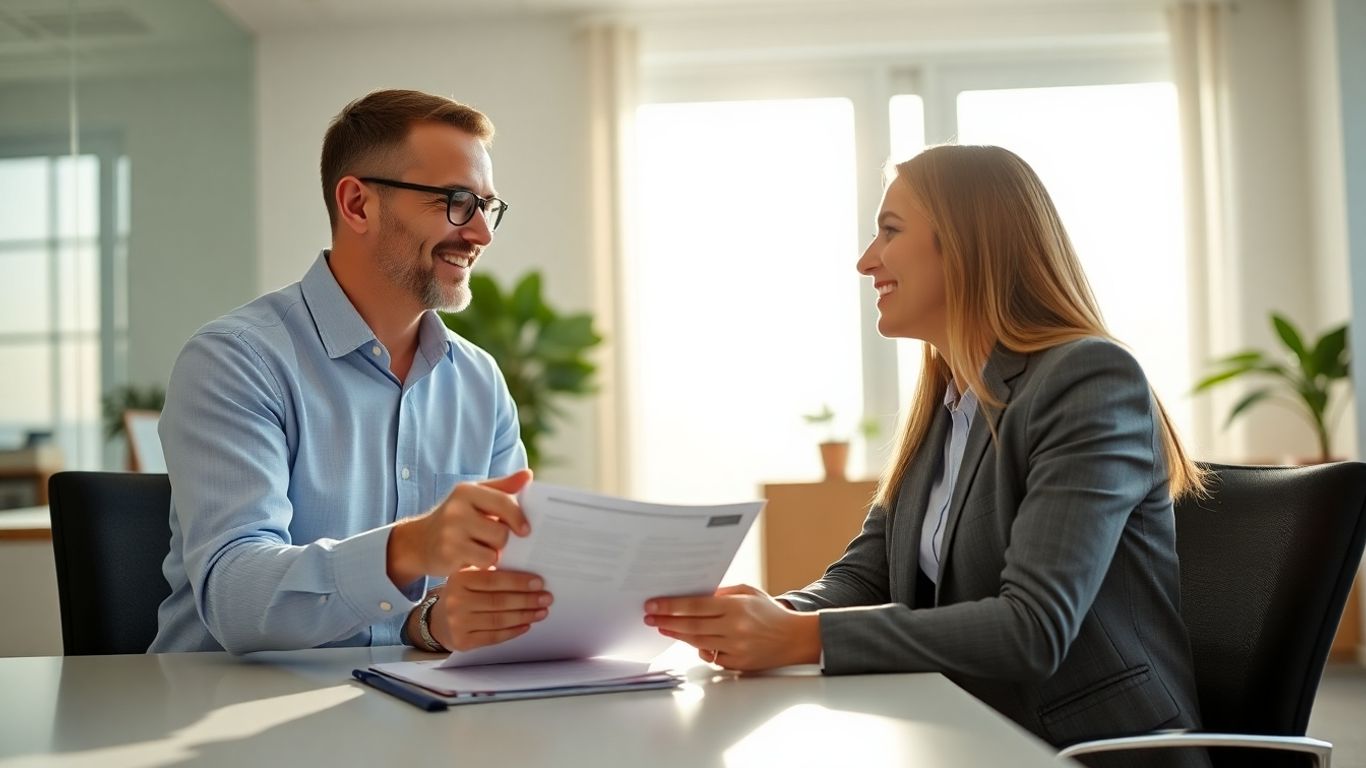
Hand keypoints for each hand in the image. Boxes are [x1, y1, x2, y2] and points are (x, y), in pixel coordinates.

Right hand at [387, 469, 532, 587]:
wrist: (419, 542)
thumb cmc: (455, 518)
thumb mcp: (475, 498)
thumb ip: (502, 488)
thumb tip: (528, 475)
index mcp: (466, 491)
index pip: (503, 502)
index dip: (519, 517)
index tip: (525, 530)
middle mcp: (456, 509)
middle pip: (502, 531)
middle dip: (503, 539)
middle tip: (492, 540)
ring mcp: (450, 532)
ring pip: (495, 549)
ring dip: (494, 553)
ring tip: (482, 549)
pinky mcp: (449, 553)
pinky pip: (484, 562)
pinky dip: (484, 563)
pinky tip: (474, 559)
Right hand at [425, 568, 552, 651]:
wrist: (439, 621)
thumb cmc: (462, 595)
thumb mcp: (469, 577)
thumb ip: (491, 573)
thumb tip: (528, 576)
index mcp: (459, 579)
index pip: (494, 580)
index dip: (518, 582)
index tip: (538, 583)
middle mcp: (456, 601)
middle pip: (499, 601)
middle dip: (527, 600)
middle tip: (546, 598)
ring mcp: (458, 623)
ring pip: (499, 620)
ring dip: (525, 616)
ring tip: (541, 611)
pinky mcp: (463, 641)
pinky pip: (494, 637)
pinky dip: (513, 631)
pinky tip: (526, 625)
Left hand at [643, 584, 821, 670]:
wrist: (795, 638)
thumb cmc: (770, 613)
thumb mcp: (748, 593)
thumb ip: (721, 593)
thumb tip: (693, 594)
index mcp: (735, 607)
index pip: (694, 606)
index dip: (670, 606)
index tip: (653, 605)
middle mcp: (734, 628)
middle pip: (691, 626)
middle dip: (666, 621)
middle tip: (649, 617)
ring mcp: (735, 649)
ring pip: (697, 642)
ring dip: (677, 634)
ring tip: (663, 627)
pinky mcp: (737, 664)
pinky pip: (710, 657)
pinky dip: (699, 648)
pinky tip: (690, 640)